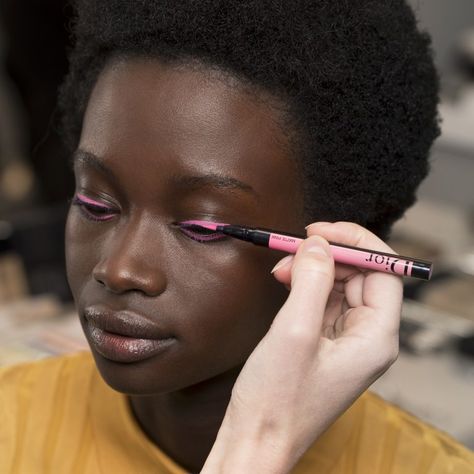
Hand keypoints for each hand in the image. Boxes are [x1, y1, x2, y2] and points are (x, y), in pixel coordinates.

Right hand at [202, 222, 401, 473]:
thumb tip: (318, 243)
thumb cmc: (276, 398)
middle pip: (360, 276)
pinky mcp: (325, 344)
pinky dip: (304, 286)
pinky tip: (282, 281)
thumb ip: (312, 280)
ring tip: (280, 267)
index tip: (322, 230)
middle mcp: (368, 339)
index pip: (384, 272)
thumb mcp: (295, 330)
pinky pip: (322, 302)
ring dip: (312, 270)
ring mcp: (346, 342)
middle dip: (328, 256)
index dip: (357, 244)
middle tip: (293, 246)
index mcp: (376, 338)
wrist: (256, 439)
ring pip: (339, 286)